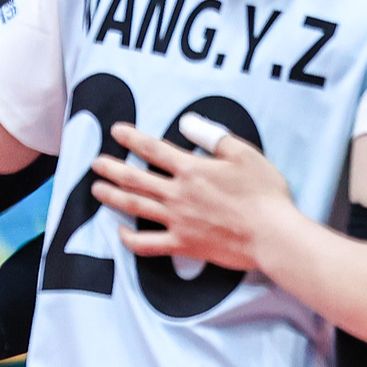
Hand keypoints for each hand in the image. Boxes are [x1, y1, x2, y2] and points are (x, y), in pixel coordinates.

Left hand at [89, 120, 292, 271]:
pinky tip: (121, 232)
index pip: (154, 149)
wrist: (271, 234)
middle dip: (112, 168)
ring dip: (112, 196)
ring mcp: (176, 221)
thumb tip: (186, 122)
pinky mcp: (182, 244)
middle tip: (96, 163)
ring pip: (135, 207)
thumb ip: (212, 136)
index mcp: (191, 169)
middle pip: (135, 178)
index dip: (132, 139)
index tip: (116, 131)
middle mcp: (177, 194)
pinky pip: (146, 244)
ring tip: (97, 189)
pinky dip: (128, 239)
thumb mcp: (244, 154)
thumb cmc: (263, 192)